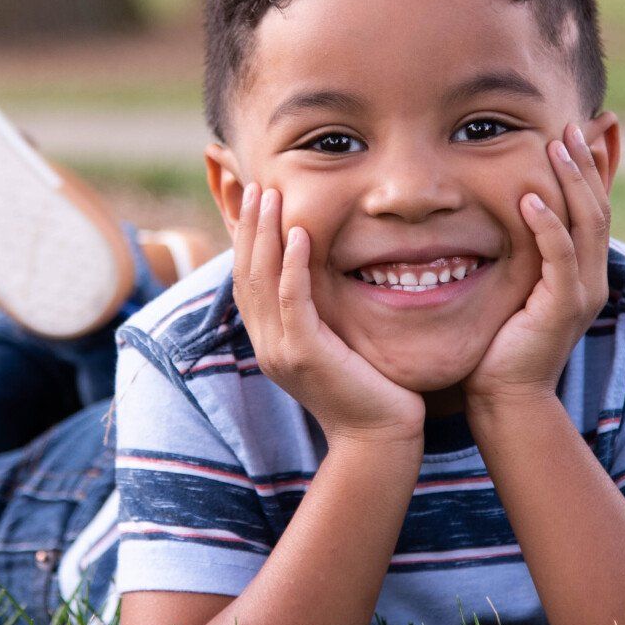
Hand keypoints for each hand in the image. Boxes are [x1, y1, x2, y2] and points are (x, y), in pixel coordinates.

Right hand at [232, 183, 424, 445]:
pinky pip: (292, 301)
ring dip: (265, 234)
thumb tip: (329, 277)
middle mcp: (267, 344)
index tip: (255, 200)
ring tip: (269, 196)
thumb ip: (324, 313)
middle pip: (246, 274)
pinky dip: (293, 264)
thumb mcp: (338, 344)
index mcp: (271, 340)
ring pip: (262, 281)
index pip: (248, 280)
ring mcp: (280, 351)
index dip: (248, 238)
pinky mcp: (304, 355)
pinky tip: (299, 233)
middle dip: (249, 226)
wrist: (379, 439)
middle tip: (255, 185)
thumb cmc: (369, 390)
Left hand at [464, 121, 611, 412]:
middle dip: (583, 165)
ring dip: (570, 181)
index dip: (588, 171)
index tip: (573, 134)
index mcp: (583, 273)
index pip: (593, 211)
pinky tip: (528, 197)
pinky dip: (546, 224)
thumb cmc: (501, 347)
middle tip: (566, 127)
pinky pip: (559, 255)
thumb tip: (503, 221)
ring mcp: (581, 293)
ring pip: (586, 224)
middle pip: (597, 208)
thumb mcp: (515, 290)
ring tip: (554, 146)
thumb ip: (520, 258)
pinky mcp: (562, 307)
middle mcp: (591, 279)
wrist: (506, 400)